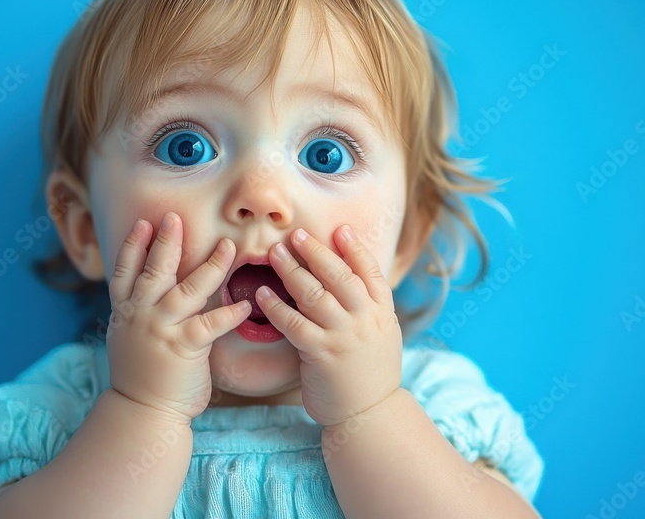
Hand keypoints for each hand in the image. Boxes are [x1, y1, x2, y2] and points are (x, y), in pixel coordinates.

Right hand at [106, 212, 251, 424]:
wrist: (142, 411)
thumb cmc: (140, 376)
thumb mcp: (127, 337)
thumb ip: (138, 312)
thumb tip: (147, 291)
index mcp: (125, 311)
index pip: (125, 271)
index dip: (134, 245)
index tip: (143, 223)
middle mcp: (140, 315)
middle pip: (154, 270)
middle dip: (166, 241)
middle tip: (175, 217)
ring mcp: (161, 329)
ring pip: (187, 289)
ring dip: (210, 266)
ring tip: (228, 246)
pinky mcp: (184, 347)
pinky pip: (211, 324)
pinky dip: (229, 313)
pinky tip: (245, 303)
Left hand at [256, 225, 402, 426]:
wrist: (369, 415)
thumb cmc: (369, 374)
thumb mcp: (383, 335)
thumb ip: (368, 308)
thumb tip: (350, 279)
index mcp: (382, 312)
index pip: (369, 272)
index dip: (354, 248)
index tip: (338, 228)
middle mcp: (365, 319)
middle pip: (339, 276)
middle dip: (316, 251)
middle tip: (295, 234)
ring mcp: (343, 336)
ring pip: (314, 294)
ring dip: (292, 270)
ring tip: (274, 253)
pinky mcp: (321, 354)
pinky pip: (294, 323)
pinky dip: (276, 306)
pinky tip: (262, 293)